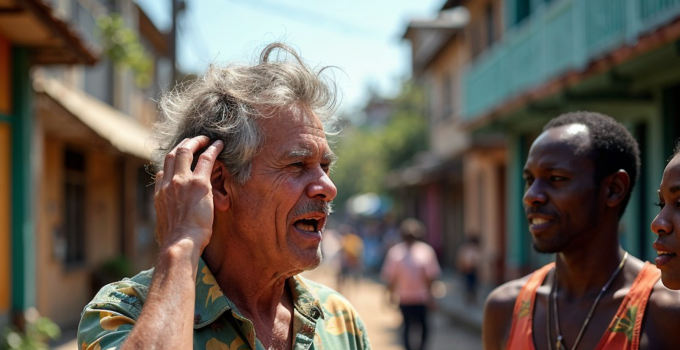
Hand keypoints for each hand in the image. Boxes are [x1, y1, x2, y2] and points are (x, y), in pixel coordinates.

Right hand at [154, 136, 223, 255]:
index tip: (180, 161)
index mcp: (159, 195)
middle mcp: (168, 184)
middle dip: (183, 145)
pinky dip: (213, 149)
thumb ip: (167, 214)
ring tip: (206, 138)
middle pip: (172, 155)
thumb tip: (168, 215)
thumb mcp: (165, 225)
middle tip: (193, 141)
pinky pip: (206, 159)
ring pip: (186, 151)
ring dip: (197, 141)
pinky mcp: (198, 183)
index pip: (162, 172)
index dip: (171, 164)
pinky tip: (219, 144)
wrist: (179, 243)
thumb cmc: (176, 241)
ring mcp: (181, 181)